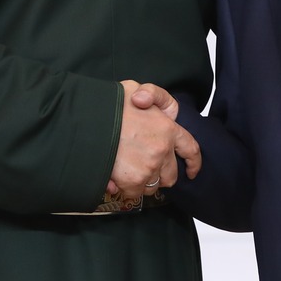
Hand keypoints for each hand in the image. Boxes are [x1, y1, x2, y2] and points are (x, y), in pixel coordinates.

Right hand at [108, 81, 200, 197]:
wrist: (87, 119)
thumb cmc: (107, 104)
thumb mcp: (134, 87)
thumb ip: (149, 94)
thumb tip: (143, 102)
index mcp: (168, 127)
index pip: (190, 149)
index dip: (193, 163)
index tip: (192, 172)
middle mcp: (163, 148)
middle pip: (170, 174)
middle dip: (159, 174)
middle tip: (143, 168)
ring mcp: (150, 165)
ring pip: (152, 185)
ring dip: (142, 181)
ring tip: (125, 169)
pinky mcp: (133, 179)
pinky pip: (134, 193)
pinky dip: (124, 188)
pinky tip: (114, 177)